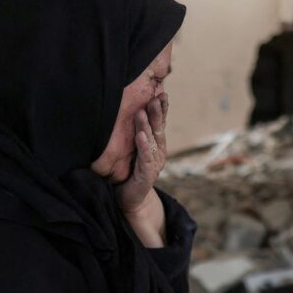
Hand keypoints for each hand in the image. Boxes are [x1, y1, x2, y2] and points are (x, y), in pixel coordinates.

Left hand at [116, 93, 168, 245]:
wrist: (130, 199)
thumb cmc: (130, 172)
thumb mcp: (134, 149)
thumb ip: (138, 133)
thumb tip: (132, 110)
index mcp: (156, 144)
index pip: (160, 123)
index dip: (162, 108)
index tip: (161, 92)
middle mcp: (158, 152)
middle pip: (159, 128)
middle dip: (158, 112)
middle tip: (157, 96)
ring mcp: (154, 163)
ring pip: (152, 141)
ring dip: (149, 125)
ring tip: (144, 111)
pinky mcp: (147, 175)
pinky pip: (145, 158)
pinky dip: (143, 146)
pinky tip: (141, 135)